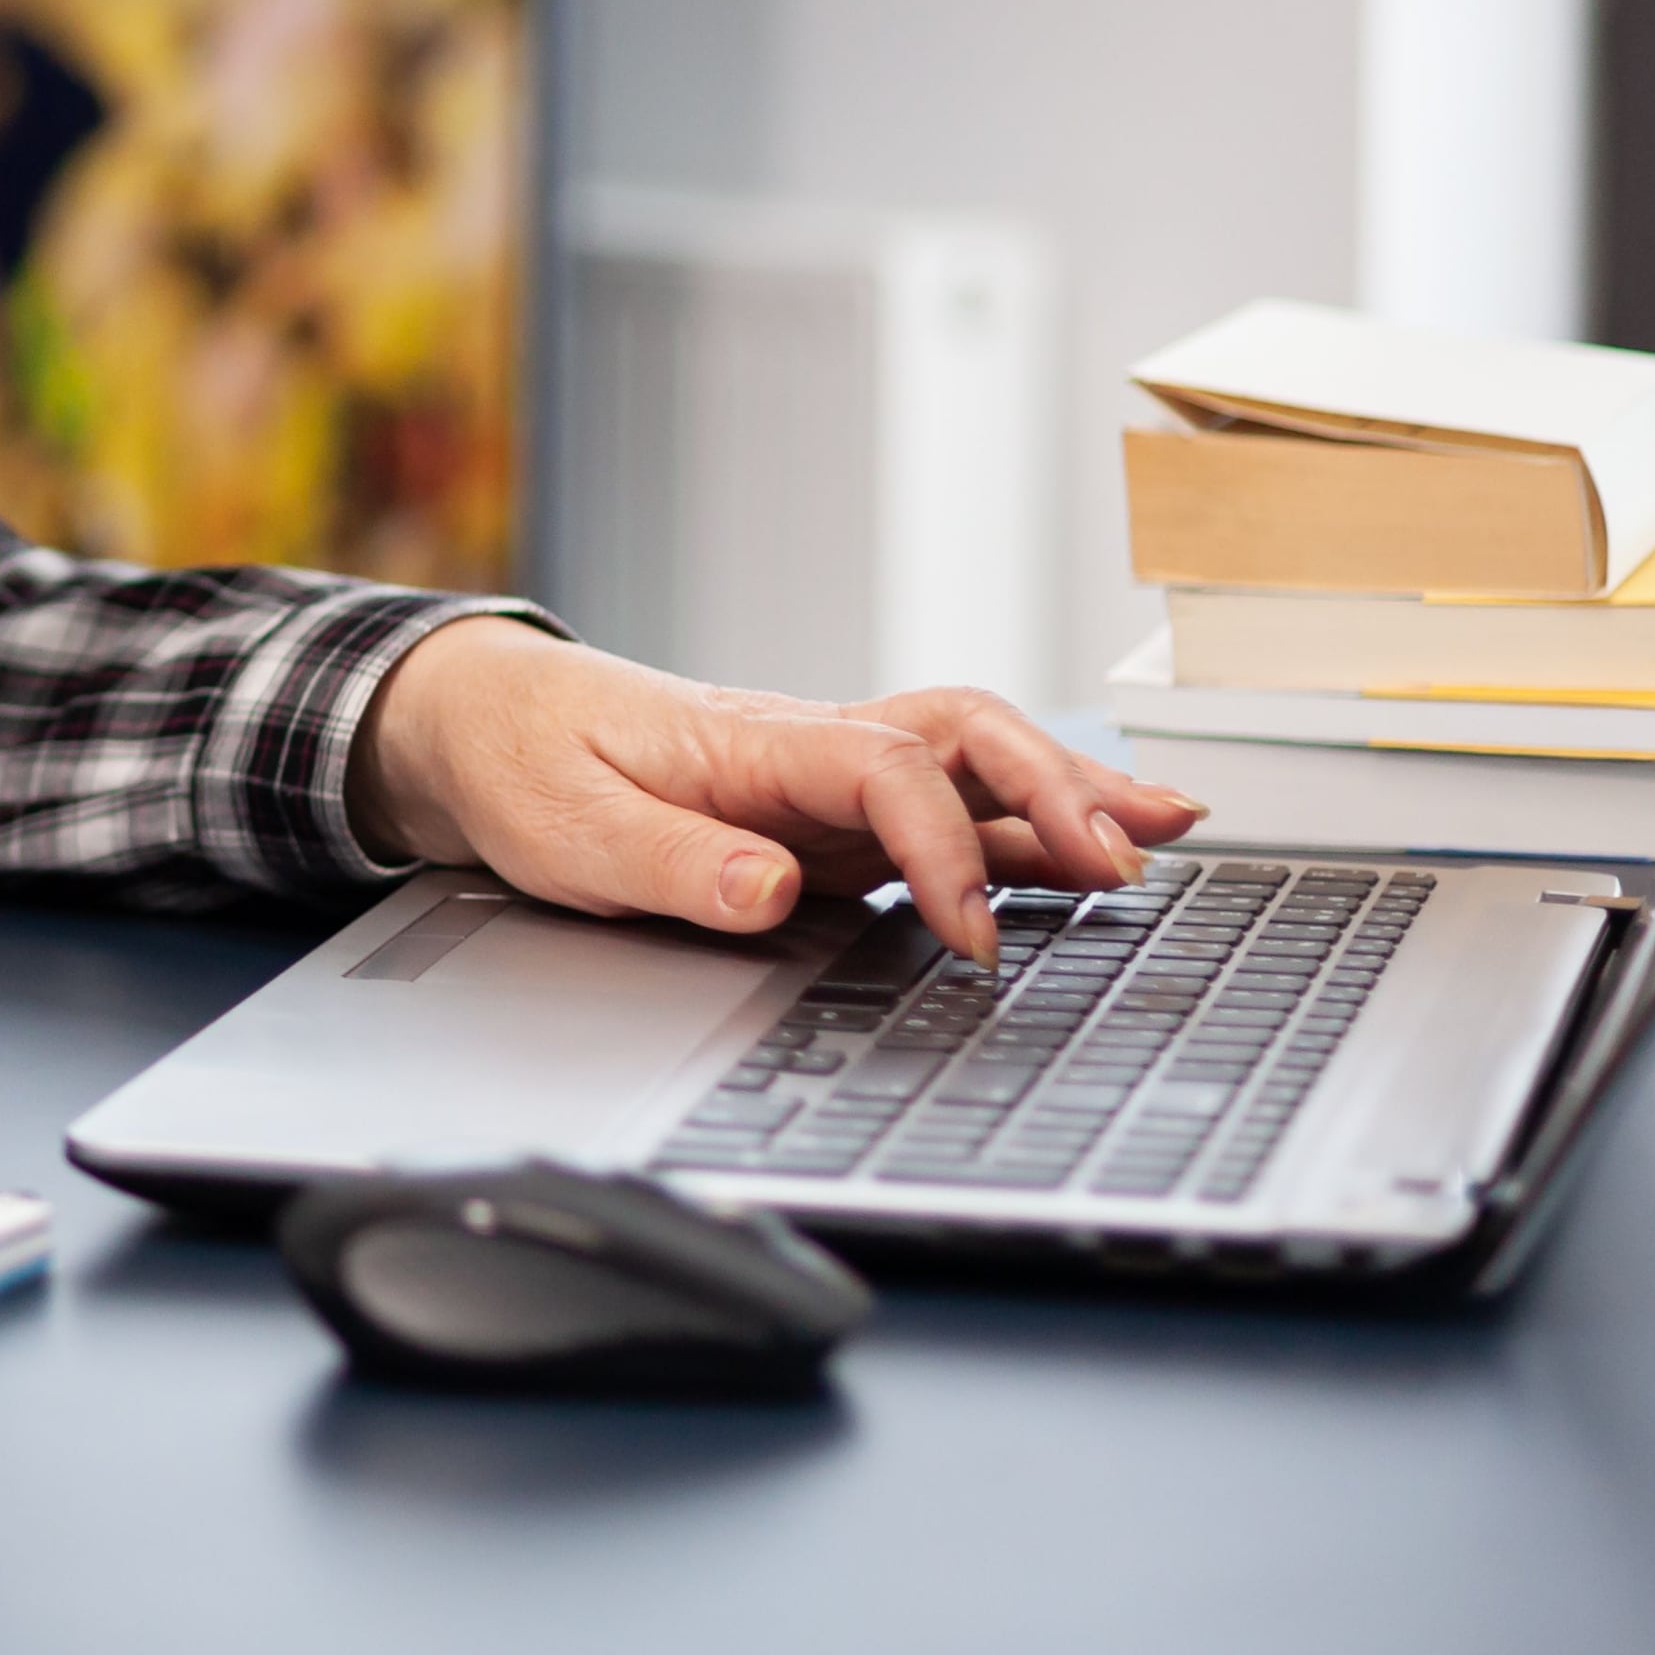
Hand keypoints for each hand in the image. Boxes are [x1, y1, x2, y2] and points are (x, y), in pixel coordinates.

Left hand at [349, 619, 1206, 965]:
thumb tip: (771, 888)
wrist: (486, 720)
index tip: (972, 934)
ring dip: (1070, 791)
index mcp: (750, 742)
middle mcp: (807, 745)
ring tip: (1169, 836)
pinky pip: (950, 806)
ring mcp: (826, 774)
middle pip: (963, 734)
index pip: (885, 770)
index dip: (944, 848)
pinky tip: (1091, 856)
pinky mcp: (831, 811)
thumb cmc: (526, 765)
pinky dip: (1029, 824)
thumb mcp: (568, 830)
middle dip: (1056, 790)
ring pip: (974, 759)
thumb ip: (671, 864)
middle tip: (1132, 860)